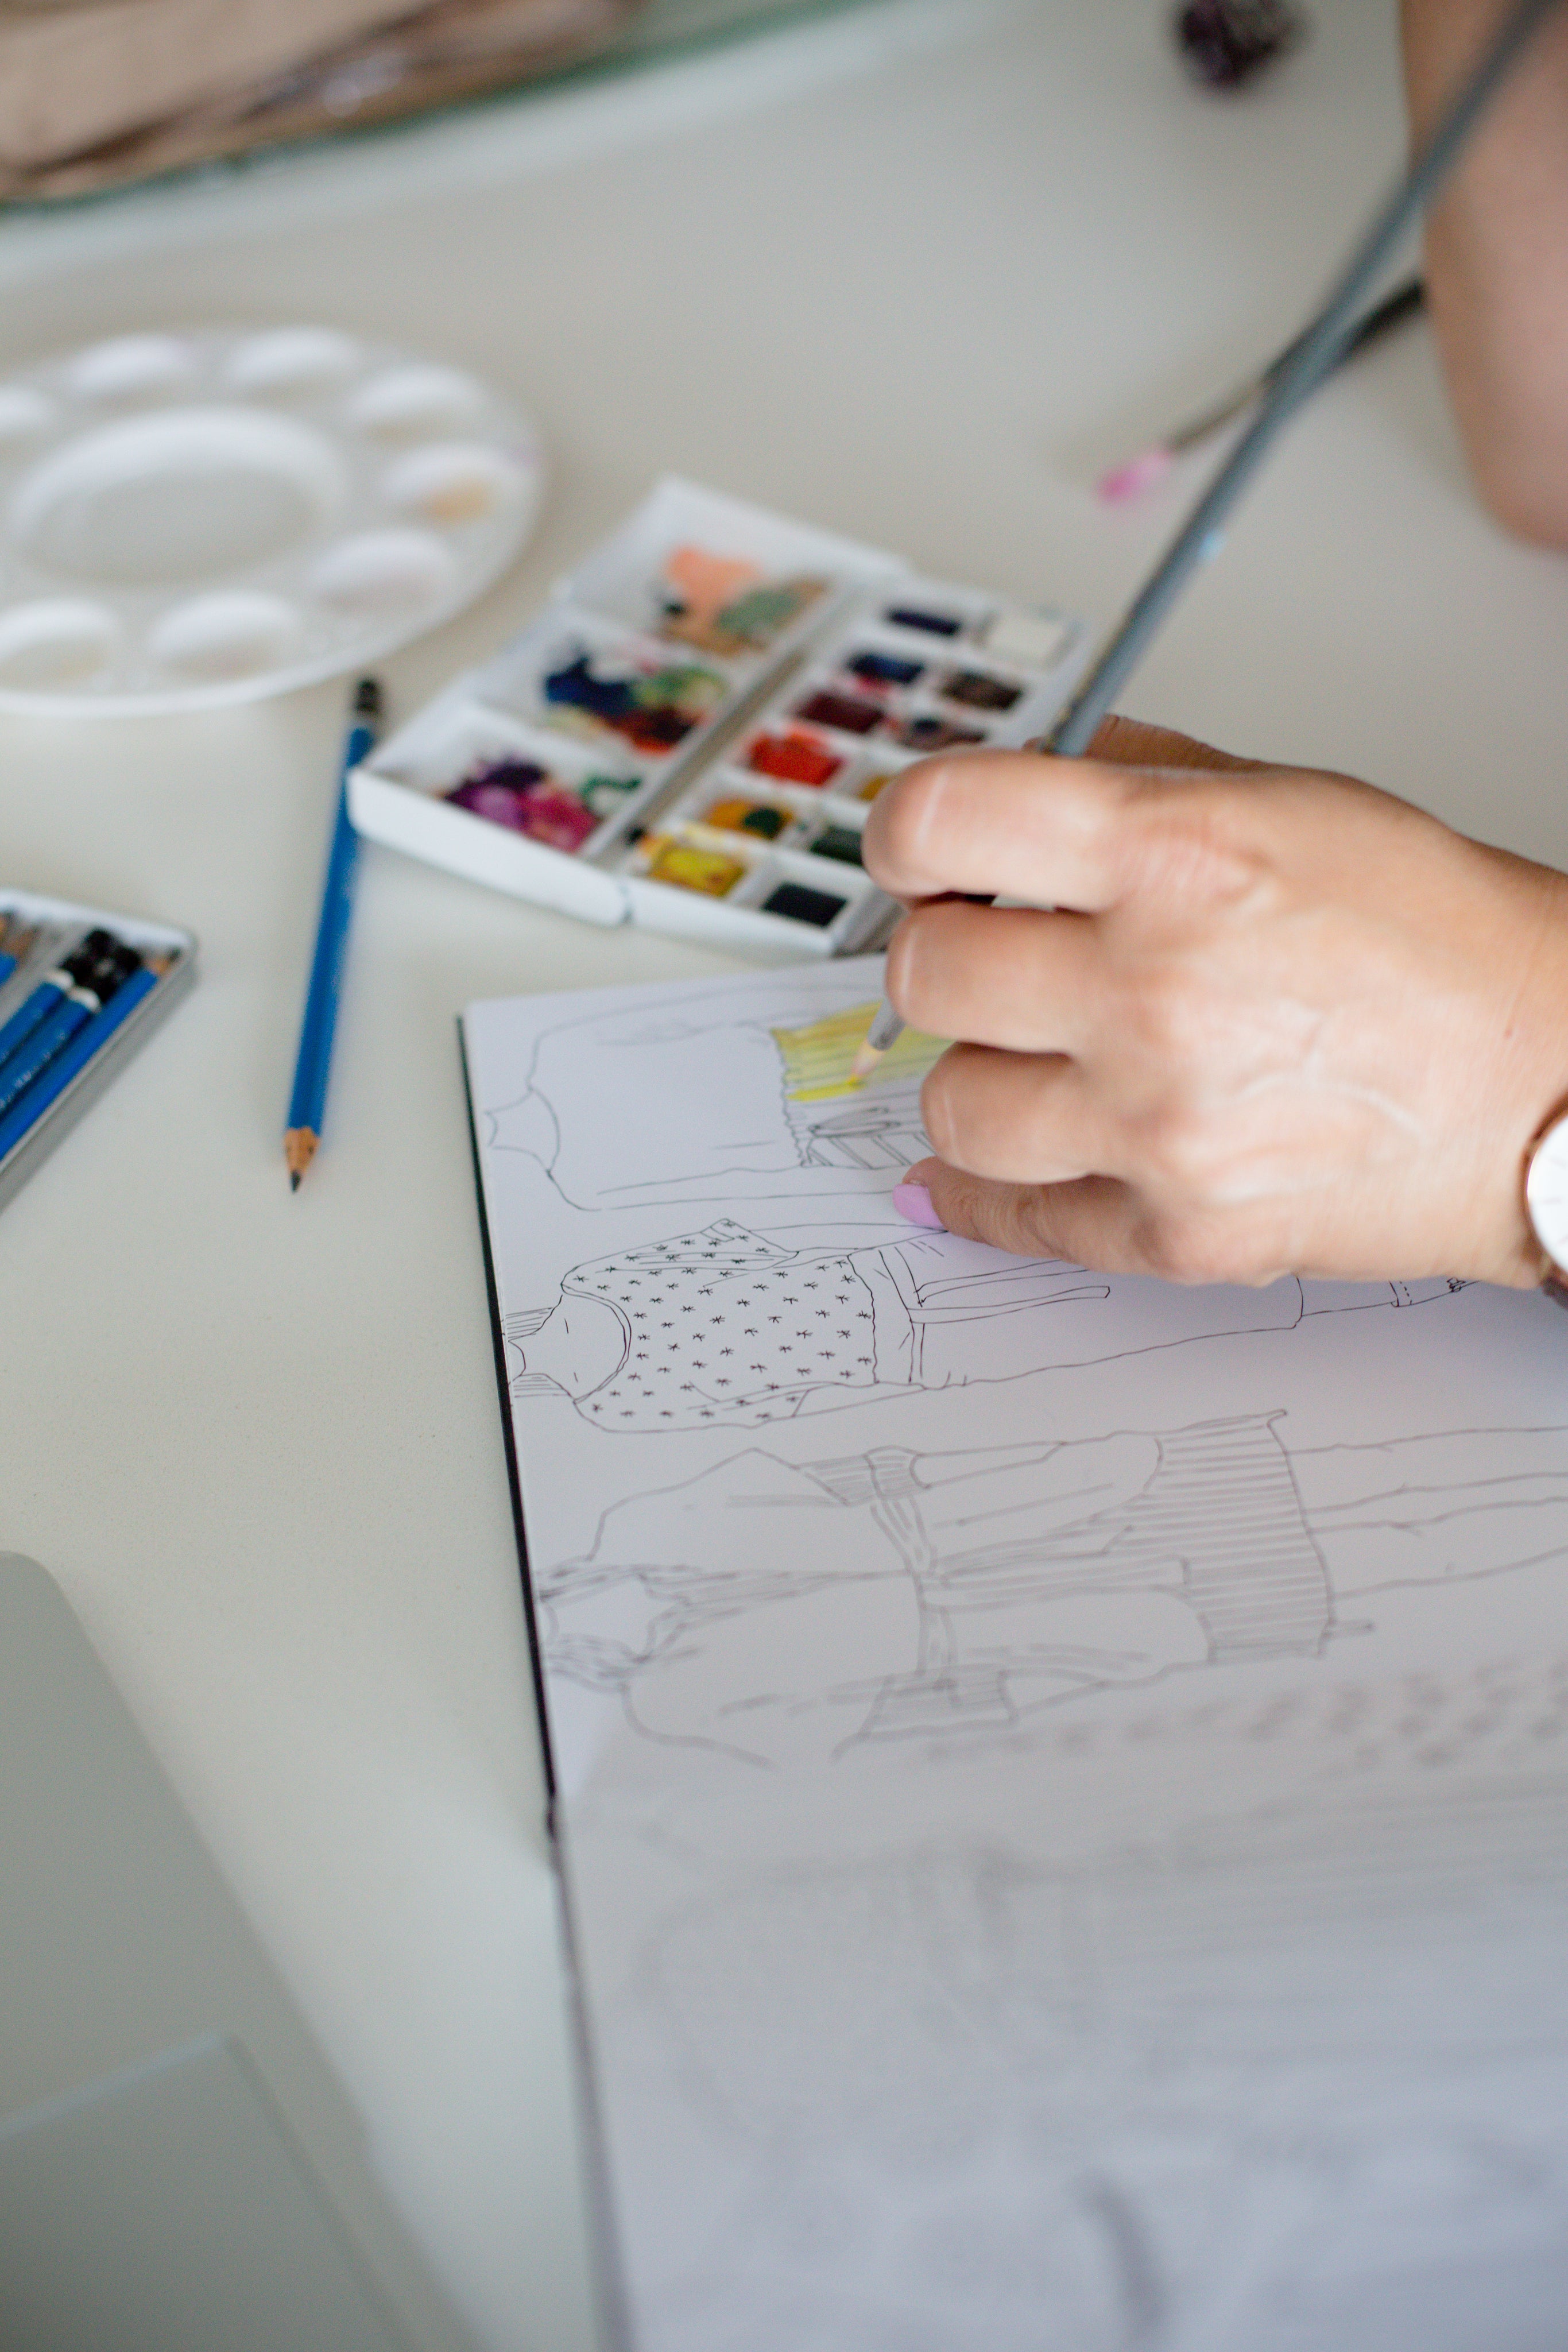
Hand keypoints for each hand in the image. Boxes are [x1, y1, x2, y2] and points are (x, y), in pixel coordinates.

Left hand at [861, 718, 1567, 1287]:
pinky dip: (991, 1194)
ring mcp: (1159, 1125)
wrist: (1547, 1080)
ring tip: (1036, 1063)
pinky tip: (1001, 1163)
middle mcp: (1154, 989)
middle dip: (945, 957)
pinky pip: (1013, 1219)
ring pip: (951, 1108)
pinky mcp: (1179, 1232)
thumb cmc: (1433, 939)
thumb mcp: (1290, 801)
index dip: (904, 833)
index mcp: (1176, 854)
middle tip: (989, 958)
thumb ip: (1133, 782)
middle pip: (924, 973)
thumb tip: (1004, 798)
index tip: (915, 853)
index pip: (940, 820)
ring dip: (979, 1077)